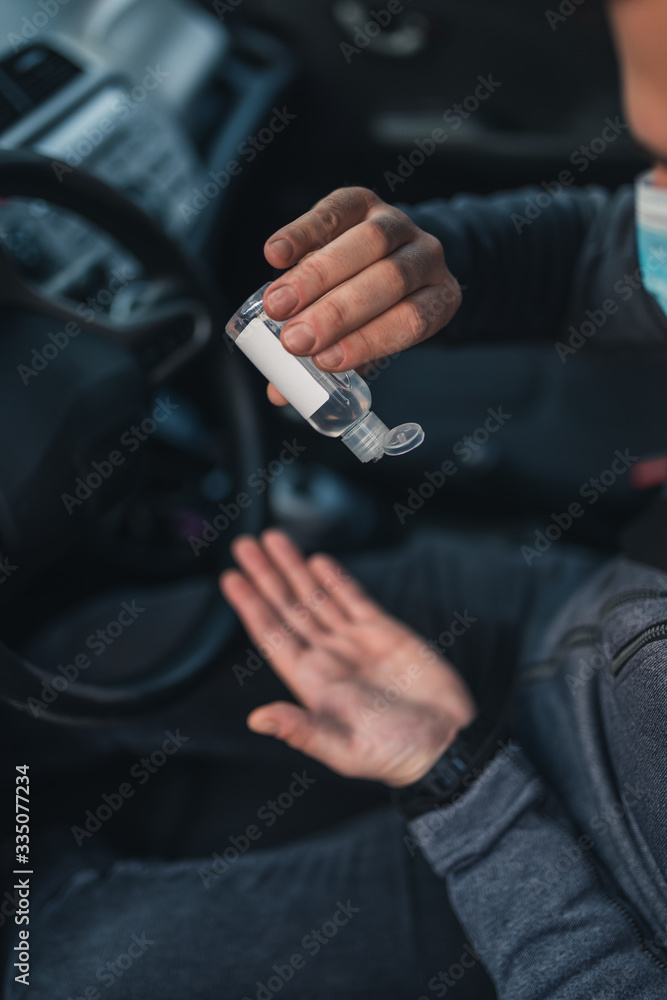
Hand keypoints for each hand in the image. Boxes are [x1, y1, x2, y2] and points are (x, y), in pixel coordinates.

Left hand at [220, 530, 475, 786]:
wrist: (448, 745)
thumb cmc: (397, 756)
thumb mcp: (345, 749)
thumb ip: (302, 731)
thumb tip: (257, 720)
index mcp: (312, 682)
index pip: (272, 635)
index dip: (250, 606)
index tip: (231, 579)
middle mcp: (328, 657)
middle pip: (288, 608)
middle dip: (266, 576)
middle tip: (245, 545)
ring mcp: (355, 642)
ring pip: (316, 597)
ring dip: (294, 568)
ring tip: (273, 540)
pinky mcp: (386, 632)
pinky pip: (354, 598)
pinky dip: (336, 579)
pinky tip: (318, 562)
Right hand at [262, 186, 460, 405]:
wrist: (385, 256)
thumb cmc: (376, 313)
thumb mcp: (365, 342)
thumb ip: (330, 364)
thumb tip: (279, 394)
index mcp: (438, 300)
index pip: (411, 321)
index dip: (368, 341)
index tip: (324, 362)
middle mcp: (426, 257)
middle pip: (389, 281)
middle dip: (336, 313)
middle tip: (293, 341)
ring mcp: (397, 223)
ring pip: (366, 244)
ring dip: (315, 278)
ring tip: (275, 307)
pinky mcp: (361, 200)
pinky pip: (335, 211)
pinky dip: (302, 234)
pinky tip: (274, 256)